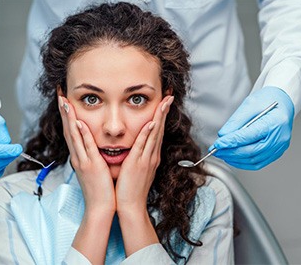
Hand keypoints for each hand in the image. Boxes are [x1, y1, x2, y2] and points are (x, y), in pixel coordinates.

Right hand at [58, 96, 114, 212]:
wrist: (100, 207)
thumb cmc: (100, 189)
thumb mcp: (93, 169)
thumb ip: (91, 156)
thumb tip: (92, 145)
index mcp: (79, 157)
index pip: (71, 132)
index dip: (67, 115)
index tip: (64, 100)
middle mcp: (78, 157)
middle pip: (68, 130)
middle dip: (64, 111)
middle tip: (60, 94)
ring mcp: (83, 161)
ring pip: (74, 135)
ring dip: (69, 118)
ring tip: (64, 101)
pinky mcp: (91, 166)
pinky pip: (86, 147)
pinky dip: (82, 134)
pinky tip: (79, 122)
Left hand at [115, 96, 173, 212]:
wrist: (131, 205)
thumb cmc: (131, 188)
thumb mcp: (138, 170)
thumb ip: (139, 157)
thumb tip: (138, 148)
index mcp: (151, 156)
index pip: (157, 132)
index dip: (161, 116)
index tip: (164, 103)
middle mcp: (152, 156)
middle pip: (160, 129)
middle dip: (164, 111)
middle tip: (169, 96)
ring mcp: (146, 159)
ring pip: (154, 134)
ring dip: (159, 117)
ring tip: (165, 102)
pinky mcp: (138, 164)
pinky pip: (143, 146)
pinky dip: (148, 134)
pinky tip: (152, 123)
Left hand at [211, 87, 294, 169]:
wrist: (282, 102)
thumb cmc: (267, 100)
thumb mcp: (249, 104)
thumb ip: (236, 121)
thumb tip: (223, 135)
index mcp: (274, 123)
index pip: (248, 136)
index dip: (230, 142)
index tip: (217, 144)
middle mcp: (279, 138)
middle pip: (251, 151)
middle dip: (230, 152)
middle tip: (216, 150)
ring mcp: (279, 147)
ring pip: (253, 160)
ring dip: (235, 159)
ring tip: (222, 154)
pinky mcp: (276, 152)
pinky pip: (258, 163)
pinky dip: (243, 162)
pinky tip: (232, 158)